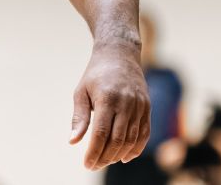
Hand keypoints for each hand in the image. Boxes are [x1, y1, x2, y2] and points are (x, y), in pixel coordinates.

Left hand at [69, 43, 150, 169]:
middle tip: (94, 166)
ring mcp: (139, 106)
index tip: (87, 164)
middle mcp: (126, 103)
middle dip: (105, 157)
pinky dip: (136, 148)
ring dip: (119, 154)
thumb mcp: (81, 92)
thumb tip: (73, 141)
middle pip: (117, 139)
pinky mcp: (147, 107)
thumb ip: (79, 117)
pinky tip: (124, 157)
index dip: (94, 152)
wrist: (120, 55)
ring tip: (106, 161)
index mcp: (107, 98)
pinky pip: (144, 133)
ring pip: (132, 139)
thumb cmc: (96, 74)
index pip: (101, 133)